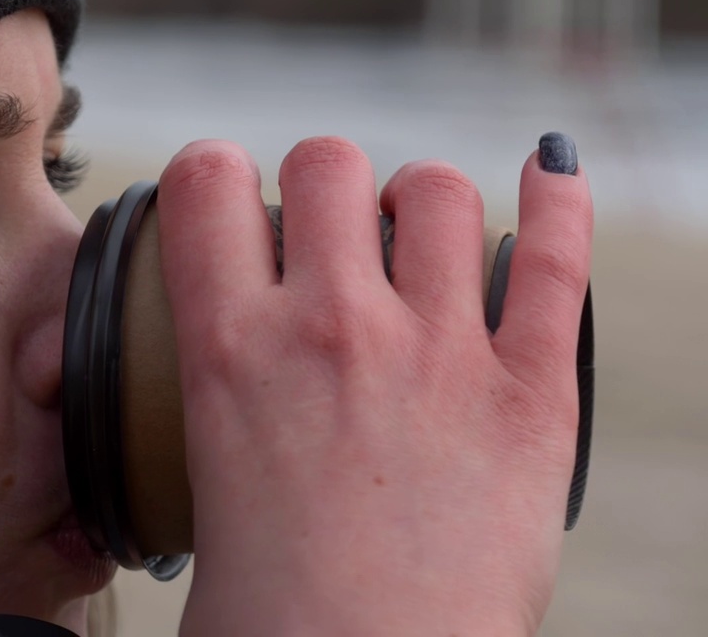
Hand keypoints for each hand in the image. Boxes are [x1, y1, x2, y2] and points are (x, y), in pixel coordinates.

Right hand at [158, 136, 591, 635]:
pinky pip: (554, 260)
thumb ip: (211, 408)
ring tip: (417, 241)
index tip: (232, 201)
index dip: (214, 175)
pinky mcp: (532, 396)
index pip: (205, 181)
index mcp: (229, 350)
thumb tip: (218, 388)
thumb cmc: (269, 621)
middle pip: (327, 163)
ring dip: (420, 202)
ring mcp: (439, 353)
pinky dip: (557, 202)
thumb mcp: (196, 484)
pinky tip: (546, 173)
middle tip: (330, 237)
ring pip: (436, 192)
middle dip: (325, 184)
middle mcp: (331, 328)